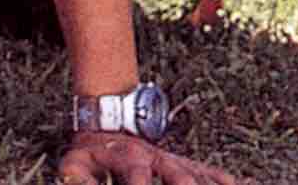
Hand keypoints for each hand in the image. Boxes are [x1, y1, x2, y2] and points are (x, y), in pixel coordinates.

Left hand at [55, 132, 240, 184]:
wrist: (112, 119)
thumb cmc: (95, 152)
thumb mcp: (78, 162)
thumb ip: (77, 176)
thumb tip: (69, 181)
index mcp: (131, 160)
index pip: (137, 181)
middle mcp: (159, 160)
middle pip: (181, 179)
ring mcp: (176, 162)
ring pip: (202, 178)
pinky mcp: (188, 165)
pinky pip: (214, 174)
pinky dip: (228, 182)